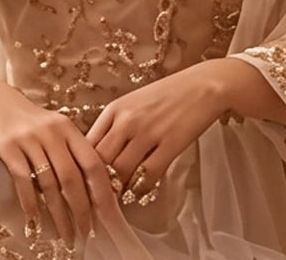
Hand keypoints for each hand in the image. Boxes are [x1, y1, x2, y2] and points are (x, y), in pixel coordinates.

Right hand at [0, 73, 116, 244]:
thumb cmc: (28, 119)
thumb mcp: (55, 128)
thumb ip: (73, 150)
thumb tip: (94, 187)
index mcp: (69, 128)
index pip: (93, 163)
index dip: (102, 191)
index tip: (107, 216)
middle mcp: (52, 133)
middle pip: (72, 178)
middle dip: (81, 210)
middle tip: (85, 234)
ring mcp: (29, 139)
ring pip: (49, 184)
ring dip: (58, 214)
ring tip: (64, 235)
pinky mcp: (7, 146)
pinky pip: (23, 180)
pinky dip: (30, 202)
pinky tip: (35, 220)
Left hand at [84, 59, 233, 205]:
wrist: (204, 85)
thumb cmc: (167, 95)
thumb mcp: (132, 103)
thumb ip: (114, 126)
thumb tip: (97, 155)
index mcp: (113, 109)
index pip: (86, 145)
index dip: (81, 167)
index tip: (82, 182)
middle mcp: (126, 120)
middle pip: (99, 160)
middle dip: (94, 182)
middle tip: (94, 198)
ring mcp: (148, 132)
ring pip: (120, 171)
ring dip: (116, 190)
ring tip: (115, 200)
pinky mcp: (170, 144)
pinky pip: (147, 174)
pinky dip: (139, 188)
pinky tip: (138, 193)